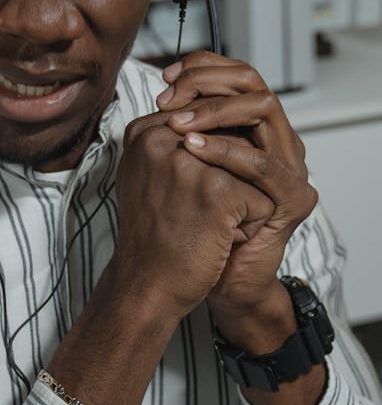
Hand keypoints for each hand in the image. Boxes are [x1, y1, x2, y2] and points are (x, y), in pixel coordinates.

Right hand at [111, 109, 274, 321]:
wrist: (147, 288)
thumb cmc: (154, 235)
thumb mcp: (151, 175)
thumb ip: (173, 142)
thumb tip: (218, 117)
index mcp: (143, 131)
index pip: (205, 120)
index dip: (218, 159)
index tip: (196, 194)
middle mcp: (162, 138)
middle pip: (231, 139)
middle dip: (231, 179)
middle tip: (198, 214)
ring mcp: (189, 163)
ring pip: (250, 166)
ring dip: (242, 199)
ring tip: (211, 224)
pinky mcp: (216, 190)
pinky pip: (261, 197)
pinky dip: (251, 223)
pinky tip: (222, 238)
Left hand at [155, 52, 317, 320]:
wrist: (205, 278)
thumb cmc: (187, 221)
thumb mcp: (177, 164)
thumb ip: (180, 128)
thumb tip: (162, 88)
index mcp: (252, 128)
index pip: (238, 74)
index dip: (204, 68)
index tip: (166, 78)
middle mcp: (277, 139)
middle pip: (253, 83)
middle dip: (208, 82)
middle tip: (169, 97)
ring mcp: (291, 167)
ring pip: (264, 110)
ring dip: (216, 111)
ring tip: (177, 123)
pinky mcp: (294, 199)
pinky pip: (262, 164)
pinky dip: (226, 152)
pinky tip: (192, 150)